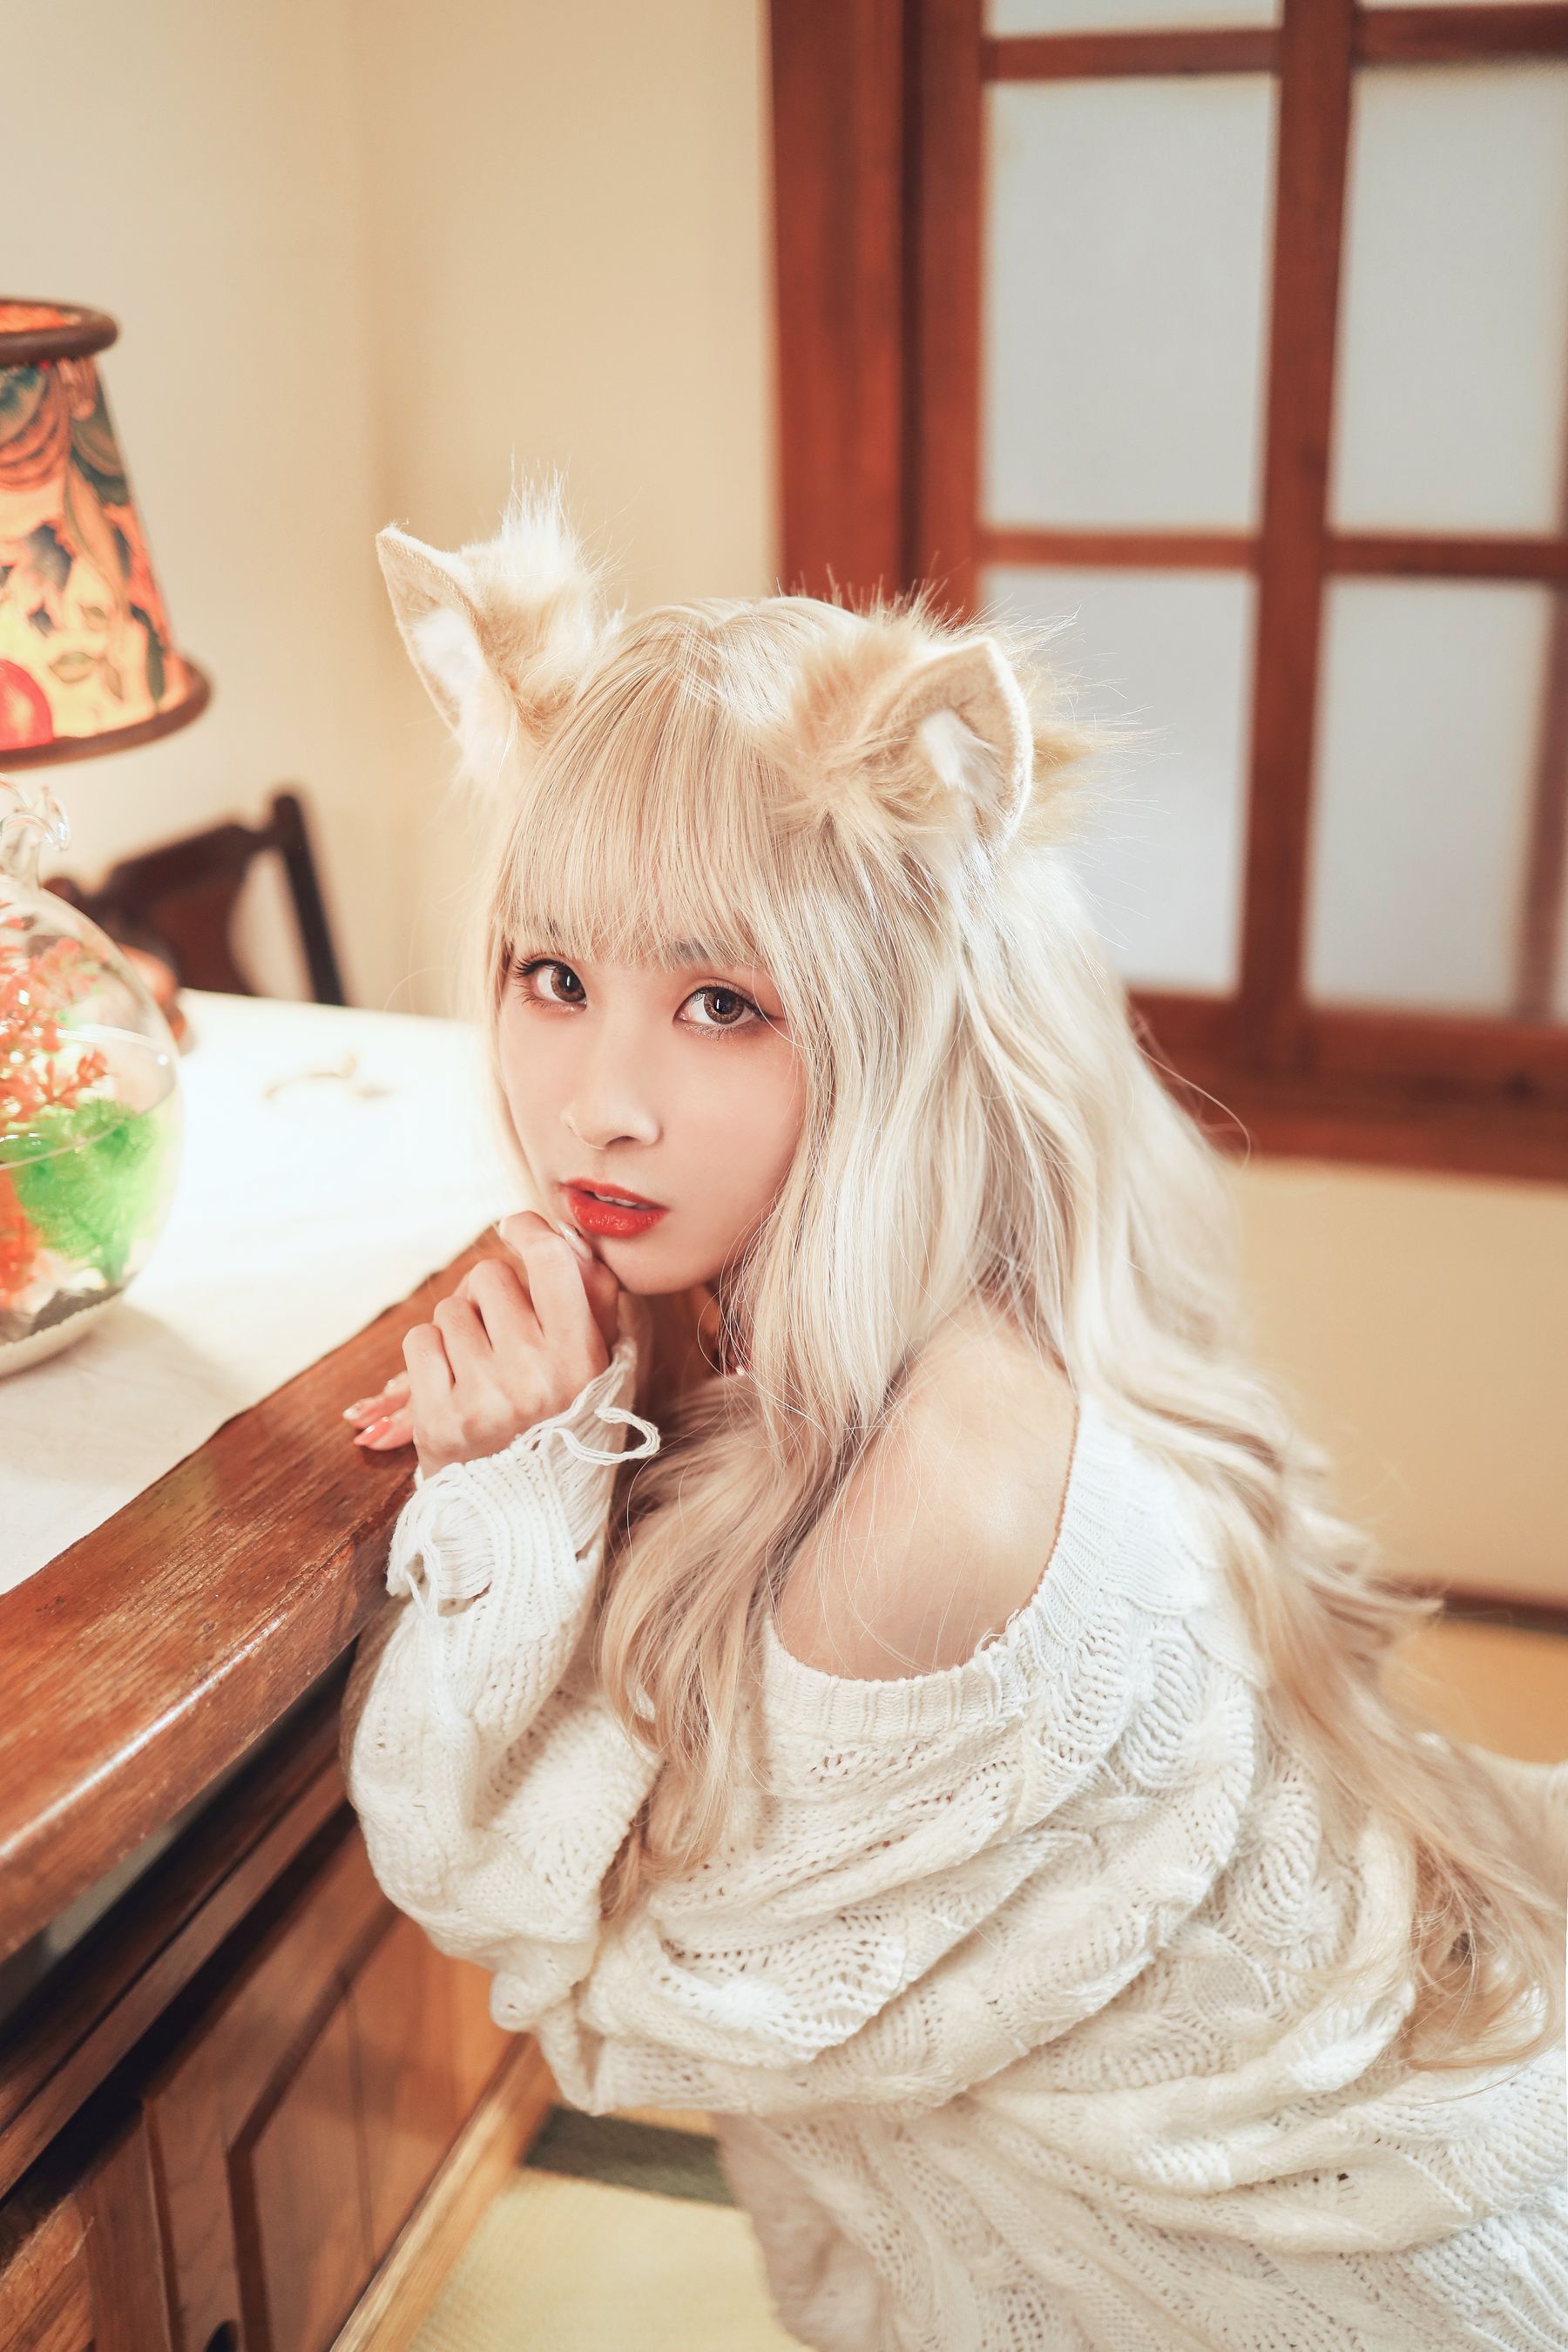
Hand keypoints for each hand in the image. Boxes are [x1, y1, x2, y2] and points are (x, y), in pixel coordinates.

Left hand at [344, 1213, 621, 1474]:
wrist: (524, 1511)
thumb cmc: (567, 1422)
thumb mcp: (601, 1364)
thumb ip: (595, 1296)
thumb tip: (569, 1234)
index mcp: (581, 1359)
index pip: (551, 1261)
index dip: (528, 1230)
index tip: (517, 1227)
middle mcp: (533, 1377)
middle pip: (488, 1277)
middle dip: (488, 1293)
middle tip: (499, 1328)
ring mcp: (482, 1400)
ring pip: (448, 1310)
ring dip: (458, 1327)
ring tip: (480, 1365)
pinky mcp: (437, 1421)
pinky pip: (419, 1341)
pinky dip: (430, 1355)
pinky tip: (454, 1382)